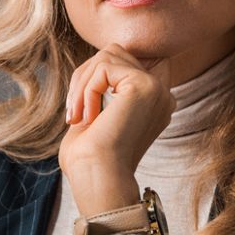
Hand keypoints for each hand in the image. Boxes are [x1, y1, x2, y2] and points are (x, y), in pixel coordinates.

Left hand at [59, 43, 175, 217]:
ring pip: (107, 55)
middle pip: (114, 53)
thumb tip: (92, 65)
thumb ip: (99, 89)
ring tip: (76, 116)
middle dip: (84, 76)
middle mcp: (161, 94)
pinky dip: (86, 89)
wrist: (98, 180)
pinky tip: (86, 117)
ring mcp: (156, 89)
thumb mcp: (94, 116)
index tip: (79, 112)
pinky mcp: (144, 86)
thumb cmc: (90, 160)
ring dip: (82, 83)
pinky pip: (104, 66)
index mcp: (153, 103)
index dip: (93, 79)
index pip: (121, 64)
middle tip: (72, 113)